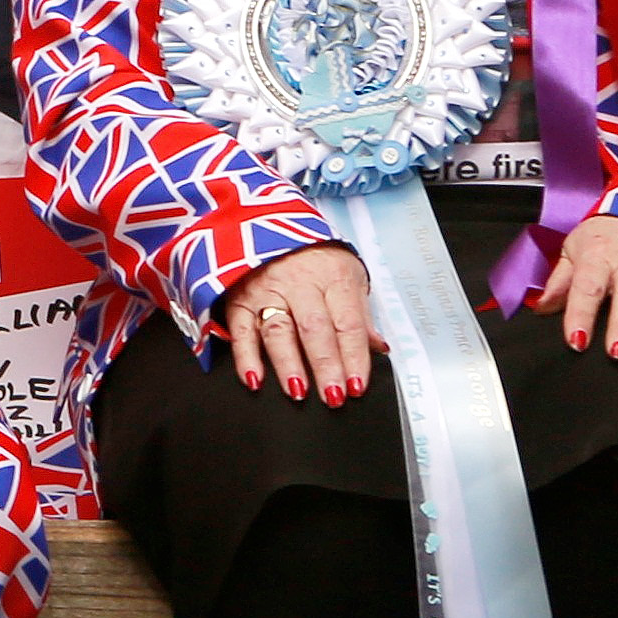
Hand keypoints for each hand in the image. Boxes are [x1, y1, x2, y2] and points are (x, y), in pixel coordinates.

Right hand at [217, 242, 378, 403]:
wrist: (263, 221)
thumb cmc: (313, 253)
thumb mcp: (346, 271)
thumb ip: (359, 313)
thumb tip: (378, 348)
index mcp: (333, 276)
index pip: (347, 323)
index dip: (354, 357)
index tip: (357, 385)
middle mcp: (299, 282)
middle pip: (314, 329)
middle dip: (325, 365)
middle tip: (333, 396)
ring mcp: (266, 290)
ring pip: (279, 331)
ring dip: (288, 364)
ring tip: (299, 391)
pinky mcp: (239, 298)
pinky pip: (241, 329)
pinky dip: (246, 356)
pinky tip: (255, 379)